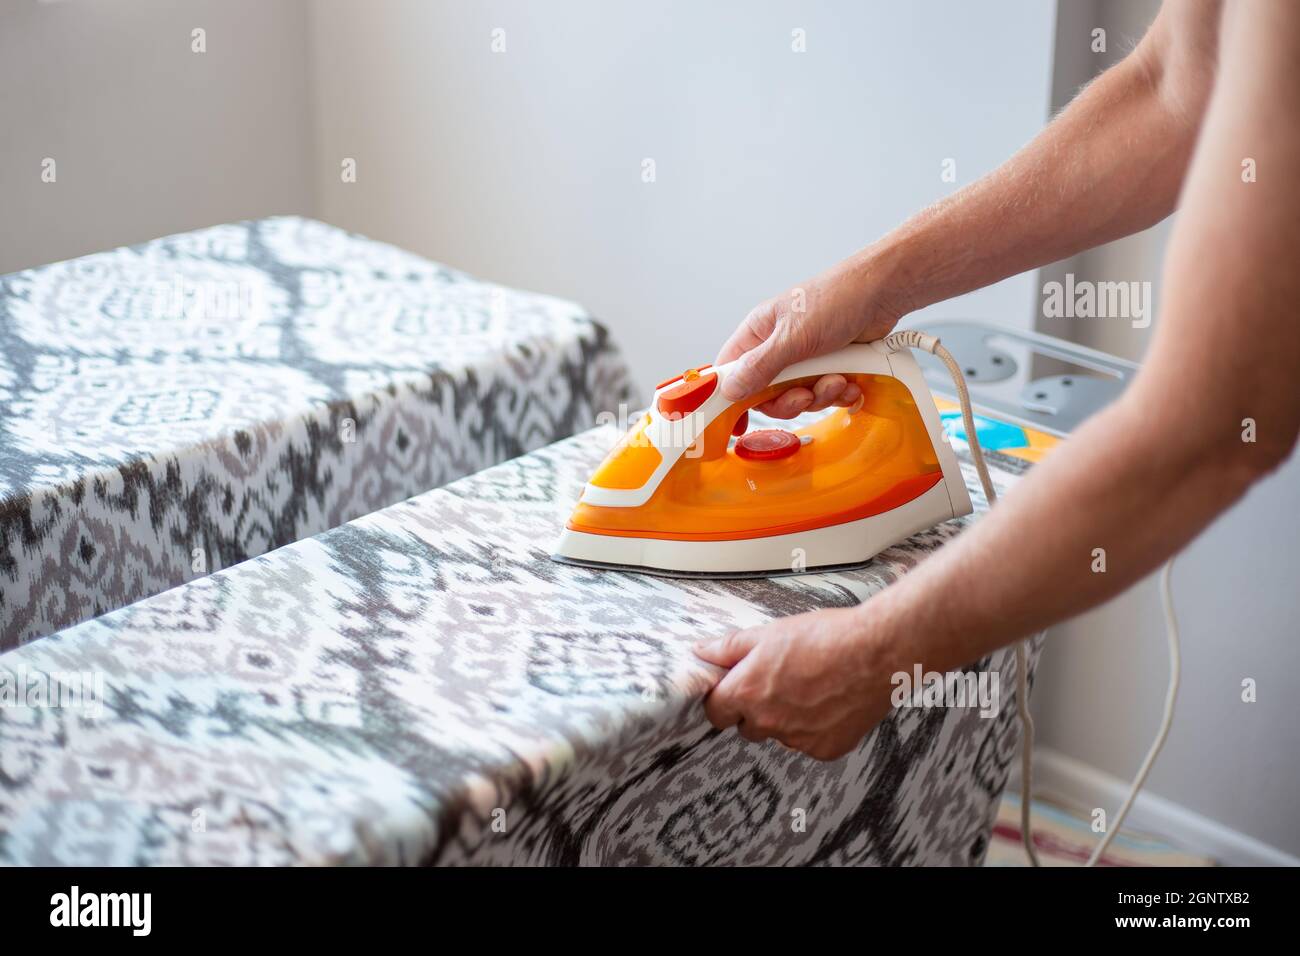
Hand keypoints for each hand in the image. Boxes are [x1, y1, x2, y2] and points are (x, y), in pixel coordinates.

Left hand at [692, 607, 896, 760]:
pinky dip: (815, 728)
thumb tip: (702, 652)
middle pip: (746, 727)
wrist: (877, 651)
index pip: (715, 711)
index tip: (733, 690)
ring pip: (780, 735)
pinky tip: (829, 701)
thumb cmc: (827, 637)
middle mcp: (769, 722)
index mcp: (749, 692)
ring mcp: (798, 739)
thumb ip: (730, 648)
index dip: (723, 699)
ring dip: (786, 719)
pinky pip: (809, 743)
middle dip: (754, 709)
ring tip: (809, 687)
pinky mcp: (825, 749)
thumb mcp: (770, 633)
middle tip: (778, 683)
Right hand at [716, 252, 907, 417]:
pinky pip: (825, 395)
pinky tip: (849, 380)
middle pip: (767, 395)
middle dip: (789, 400)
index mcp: (759, 333)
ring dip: (820, 395)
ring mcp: (805, 360)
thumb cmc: (838, 296)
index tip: (735, 422)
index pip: (730, 372)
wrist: (885, 292)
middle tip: (804, 394)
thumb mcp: (794, 336)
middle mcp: (778, 348)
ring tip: (836, 378)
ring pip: (799, 398)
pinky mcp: (829, 368)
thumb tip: (730, 389)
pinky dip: (838, 393)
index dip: (729, 399)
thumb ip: (760, 366)